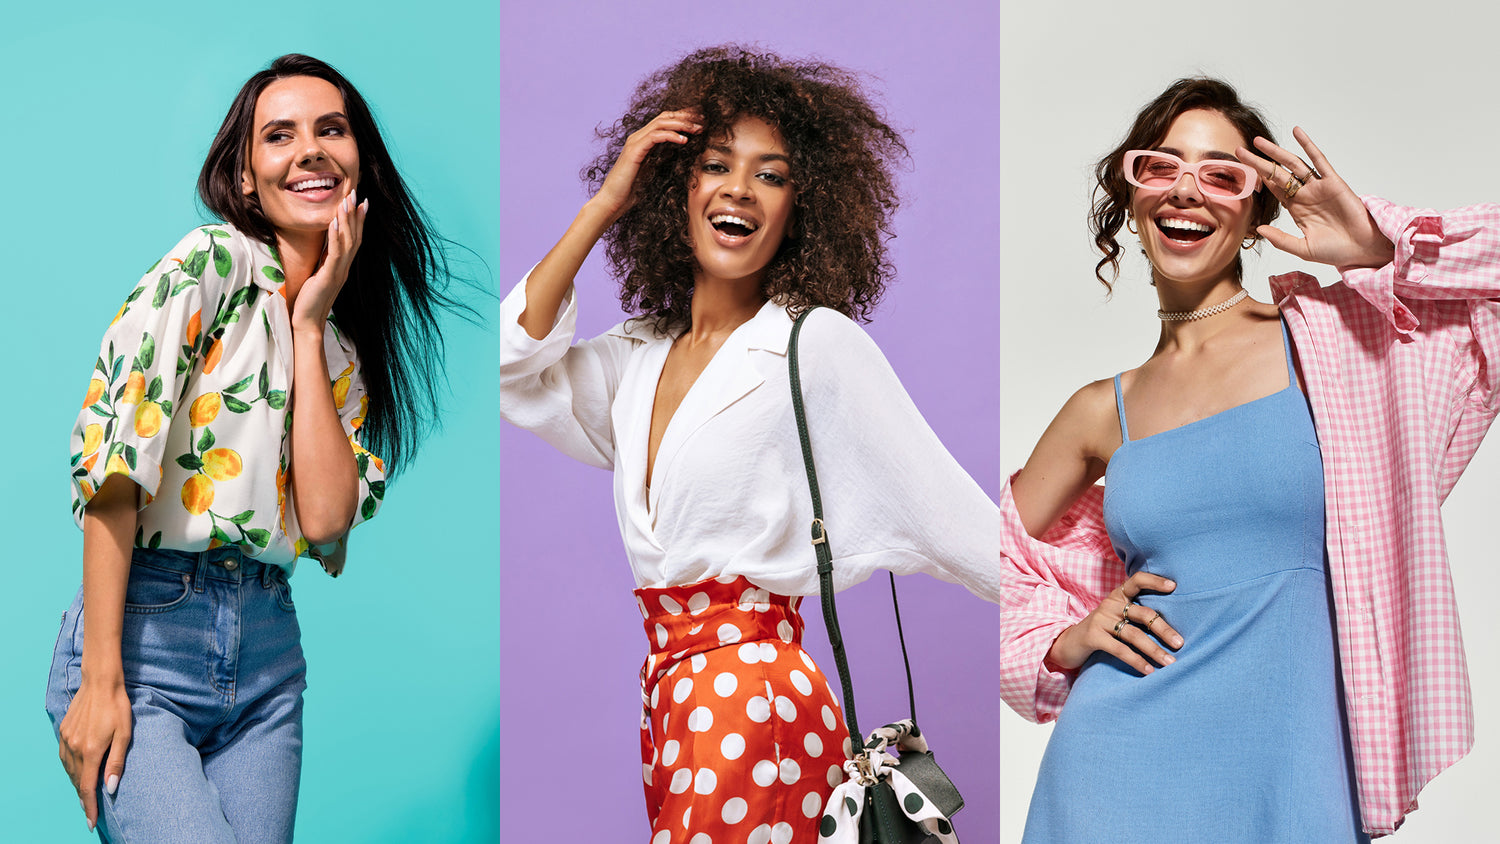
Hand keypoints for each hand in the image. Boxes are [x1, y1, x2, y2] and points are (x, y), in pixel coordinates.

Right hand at [58, 677, 132, 830]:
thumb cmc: (117, 707)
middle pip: (77, 781)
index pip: (87, 787)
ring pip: (69, 771)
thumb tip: (110, 788)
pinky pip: (64, 758)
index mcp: (91, 751)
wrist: (100, 682)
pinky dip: (71, 769)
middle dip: (84, 797)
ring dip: (77, 784)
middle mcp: (74, 748)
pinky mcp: (63, 732)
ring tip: (85, 795)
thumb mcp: (124, 734)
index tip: (91, 822)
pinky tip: (78, 771)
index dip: (89, 807)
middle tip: (91, 811)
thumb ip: (116, 762)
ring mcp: (66, 740)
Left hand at [290, 190, 366, 333]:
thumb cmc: (309, 300)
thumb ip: (324, 261)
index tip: (361, 202)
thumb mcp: (318, 275)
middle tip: (356, 194)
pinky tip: (334, 223)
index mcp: (342, 266)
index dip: (358, 220)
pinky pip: (335, 254)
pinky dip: (336, 237)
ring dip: (348, 220)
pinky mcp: (329, 277)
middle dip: (355, 214)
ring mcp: (339, 272)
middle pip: (355, 237)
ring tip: (347, 201)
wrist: (307, 322)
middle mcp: (344, 268)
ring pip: (348, 242)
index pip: (354, 240)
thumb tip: (325, 249)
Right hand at [589, 110, 701, 223]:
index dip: (684, 118)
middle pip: (665, 117)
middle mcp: (638, 137)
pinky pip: (655, 136)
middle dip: (686, 116)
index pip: (665, 121)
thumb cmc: (632, 190)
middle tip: (704, 120)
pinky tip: (684, 140)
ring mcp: (635, 142)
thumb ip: (663, 158)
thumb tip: (679, 152)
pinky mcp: (634, 151)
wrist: (613, 201)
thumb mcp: (654, 170)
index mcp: (643, 140)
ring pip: (661, 123)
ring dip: (682, 124)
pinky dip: (671, 135)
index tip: (702, 121)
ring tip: (698, 129)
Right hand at [1046, 572, 1181, 674]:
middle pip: (1143, 613)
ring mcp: (1100, 620)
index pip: (1136, 580)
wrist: (1068, 644)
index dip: (1154, 581)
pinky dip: (1137, 660)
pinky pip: (1120, 649)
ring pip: (1134, 634)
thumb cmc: (1101, 631)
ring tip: (1170, 662)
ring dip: (1154, 650)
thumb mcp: (1116, 618)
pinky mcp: (1093, 636)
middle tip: (1180, 643)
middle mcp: (1110, 604)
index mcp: (1118, 596)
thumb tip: (1172, 629)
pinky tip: (1149, 670)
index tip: (1173, 586)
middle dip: (1163, 629)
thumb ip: (1136, 616)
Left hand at [1236, 128, 1393, 270]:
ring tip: (1259, 141)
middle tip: (1239, 151)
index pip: (1272, 189)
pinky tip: (1297, 132)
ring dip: (1276, 152)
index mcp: (1296, 209)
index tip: (1239, 170)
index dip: (1257, 179)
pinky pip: (1319, 160)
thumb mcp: (1302, 248)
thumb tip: (1259, 229)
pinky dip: (1308, 145)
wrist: (1363, 249)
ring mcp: (1318, 187)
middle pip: (1277, 174)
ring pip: (1294, 164)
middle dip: (1258, 162)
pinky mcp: (1334, 182)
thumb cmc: (1336, 251)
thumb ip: (1280, 239)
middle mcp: (1305, 195)